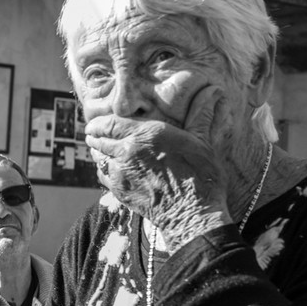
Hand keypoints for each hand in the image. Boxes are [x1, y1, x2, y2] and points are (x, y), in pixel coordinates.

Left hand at [85, 84, 230, 251]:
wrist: (192, 214)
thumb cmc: (201, 177)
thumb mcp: (202, 142)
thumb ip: (200, 115)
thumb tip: (214, 91)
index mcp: (147, 134)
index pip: (109, 123)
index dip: (98, 123)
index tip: (94, 123)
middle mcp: (128, 150)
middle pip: (99, 139)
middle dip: (94, 136)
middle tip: (92, 134)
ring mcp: (121, 172)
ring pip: (99, 157)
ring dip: (98, 153)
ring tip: (100, 150)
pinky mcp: (119, 190)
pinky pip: (103, 175)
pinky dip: (104, 170)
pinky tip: (111, 169)